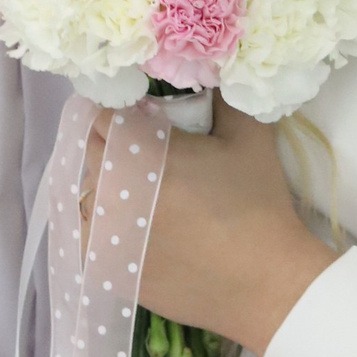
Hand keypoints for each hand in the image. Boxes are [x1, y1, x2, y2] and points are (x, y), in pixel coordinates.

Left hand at [84, 100, 332, 356]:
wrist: (268, 285)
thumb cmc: (258, 206)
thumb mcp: (249, 136)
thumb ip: (220, 96)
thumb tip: (204, 71)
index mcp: (137, 154)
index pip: (102, 119)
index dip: (120, 114)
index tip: (142, 118)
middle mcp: (110, 193)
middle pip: (93, 156)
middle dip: (114, 148)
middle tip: (148, 153)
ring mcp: (105, 237)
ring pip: (89, 198)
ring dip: (108, 189)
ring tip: (145, 194)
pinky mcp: (111, 271)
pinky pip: (93, 238)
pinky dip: (108, 228)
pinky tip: (140, 228)